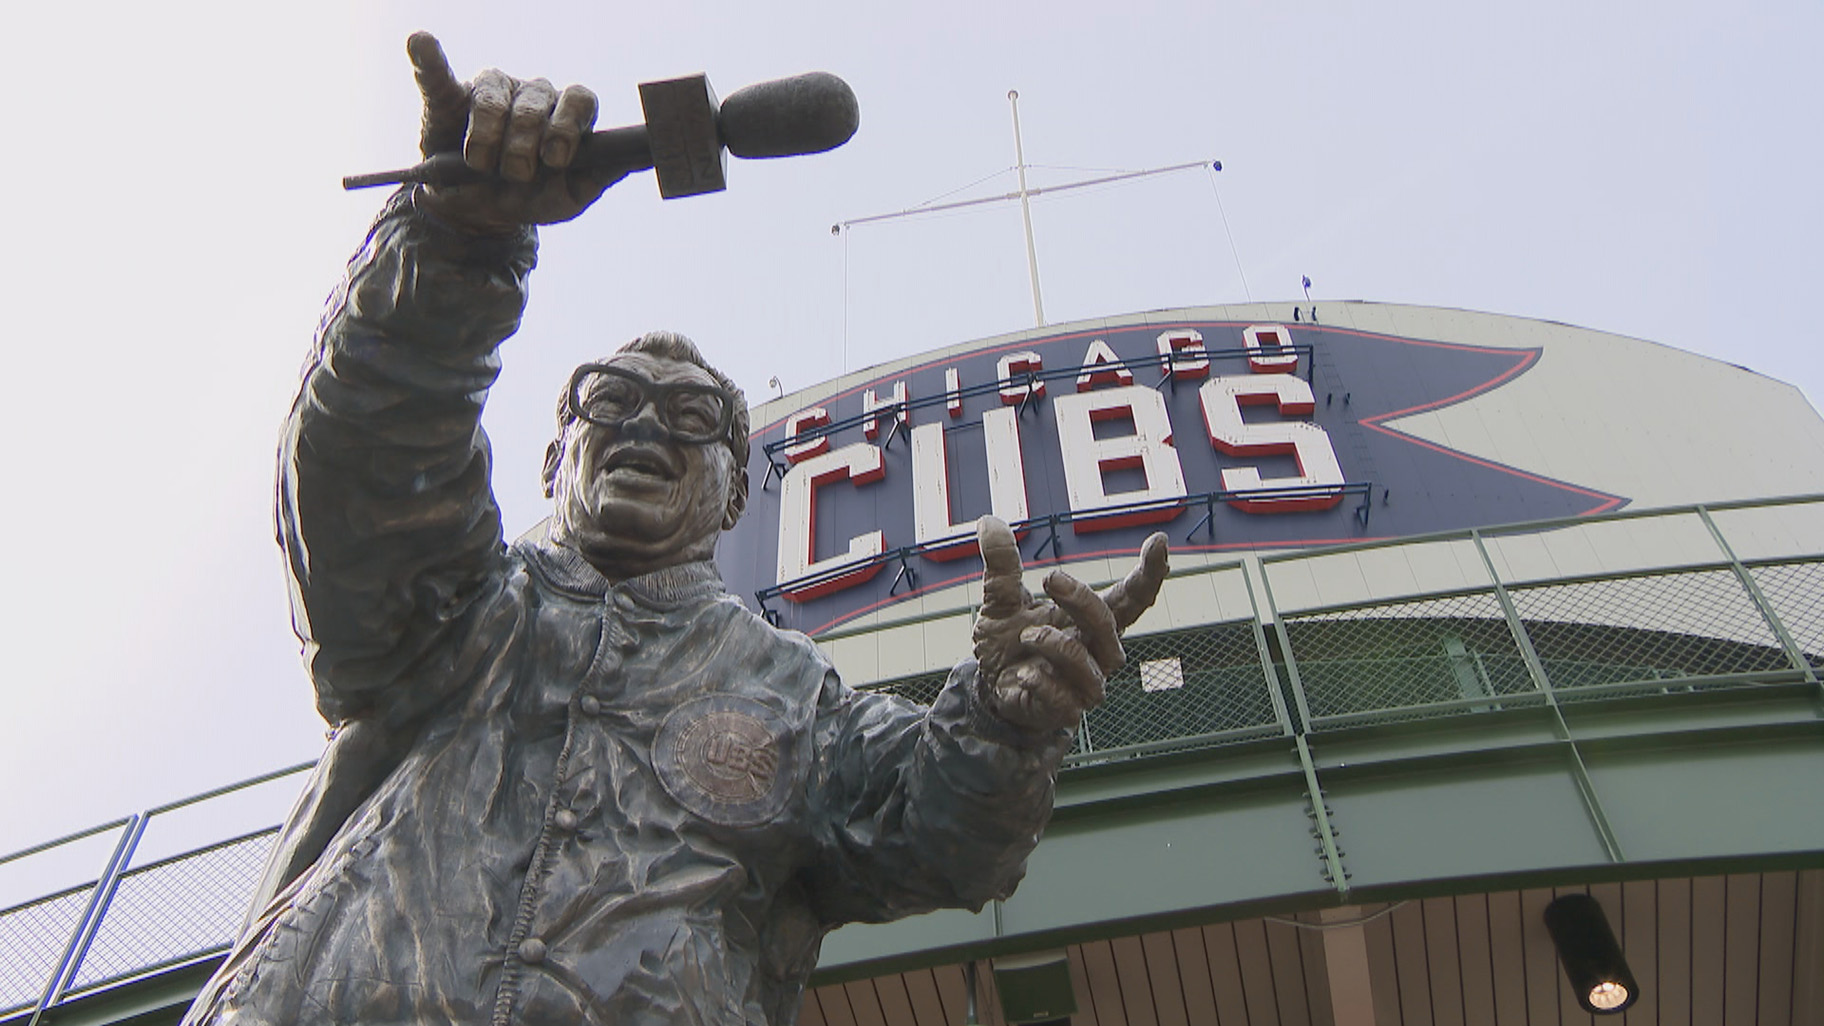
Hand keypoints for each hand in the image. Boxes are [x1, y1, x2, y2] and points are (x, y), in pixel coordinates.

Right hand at [406, 32, 623, 230]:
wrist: (477, 213)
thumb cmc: (529, 198)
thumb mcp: (567, 197)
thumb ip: (599, 177)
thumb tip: (635, 160)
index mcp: (564, 115)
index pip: (579, 99)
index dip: (569, 125)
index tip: (557, 158)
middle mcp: (532, 96)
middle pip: (538, 101)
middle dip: (526, 143)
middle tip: (516, 173)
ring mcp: (491, 91)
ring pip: (495, 98)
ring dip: (488, 136)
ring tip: (482, 163)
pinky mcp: (448, 95)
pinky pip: (438, 73)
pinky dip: (428, 58)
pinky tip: (421, 42)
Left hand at [971, 517, 1168, 733]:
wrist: (993, 688)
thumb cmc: (1012, 641)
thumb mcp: (1001, 599)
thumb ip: (1001, 564)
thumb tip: (988, 522)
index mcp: (1093, 620)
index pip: (1133, 597)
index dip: (1150, 572)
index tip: (1159, 541)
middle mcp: (1098, 652)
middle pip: (1110, 624)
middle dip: (1083, 599)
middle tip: (1051, 578)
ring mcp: (1085, 684)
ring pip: (1089, 664)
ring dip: (1057, 644)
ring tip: (1028, 634)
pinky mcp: (1065, 711)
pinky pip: (1065, 700)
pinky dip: (1042, 683)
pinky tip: (1024, 675)